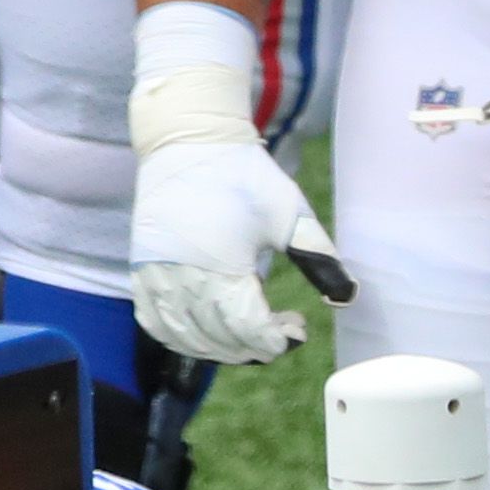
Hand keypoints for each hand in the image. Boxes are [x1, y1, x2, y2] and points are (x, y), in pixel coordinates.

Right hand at [129, 60, 344, 366]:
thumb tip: (348, 298)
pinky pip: (154, 321)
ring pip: (185, 337)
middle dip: (255, 346)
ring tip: (246, 335)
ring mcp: (155, 274)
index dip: (278, 340)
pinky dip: (180, 337)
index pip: (249, 330)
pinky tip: (204, 333)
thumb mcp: (290, 214)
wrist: (188, 141)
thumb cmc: (243, 176)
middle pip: (219, 339)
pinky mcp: (141, 268)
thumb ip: (321, 258)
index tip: (298, 326)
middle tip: (279, 328)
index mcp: (222, 266)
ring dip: (220, 348)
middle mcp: (183, 277)